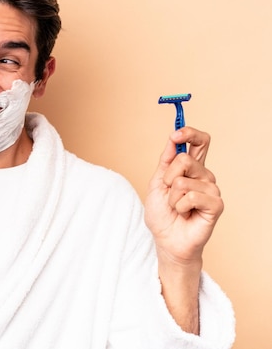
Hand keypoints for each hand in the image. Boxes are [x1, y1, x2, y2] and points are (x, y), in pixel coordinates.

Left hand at [144, 127, 223, 266]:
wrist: (166, 240)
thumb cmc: (162, 214)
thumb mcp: (157, 183)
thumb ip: (166, 161)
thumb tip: (173, 139)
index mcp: (191, 169)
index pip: (200, 142)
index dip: (189, 133)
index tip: (176, 135)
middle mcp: (204, 176)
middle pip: (185, 160)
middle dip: (167, 177)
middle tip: (168, 192)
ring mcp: (212, 189)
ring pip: (183, 181)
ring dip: (172, 197)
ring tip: (176, 208)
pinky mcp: (216, 205)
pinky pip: (191, 196)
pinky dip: (180, 206)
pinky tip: (184, 214)